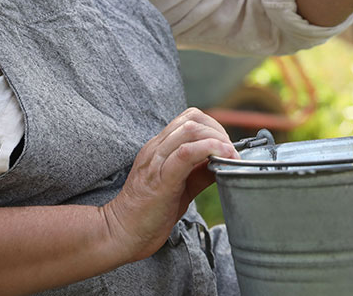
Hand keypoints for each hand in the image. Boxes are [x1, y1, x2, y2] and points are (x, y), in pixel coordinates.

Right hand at [101, 107, 238, 261]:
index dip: (213, 126)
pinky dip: (209, 150)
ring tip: (230, 156)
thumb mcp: (181, 186)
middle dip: (219, 131)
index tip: (227, 146)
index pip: (189, 118)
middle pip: (192, 119)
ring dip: (217, 139)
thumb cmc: (148, 212)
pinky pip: (185, 153)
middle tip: (231, 152)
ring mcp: (156, 161)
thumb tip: (224, 162)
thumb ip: (200, 172)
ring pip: (189, 130)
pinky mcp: (160, 178)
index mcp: (159, 148)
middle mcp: (156, 149)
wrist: (120, 234)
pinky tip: (222, 158)